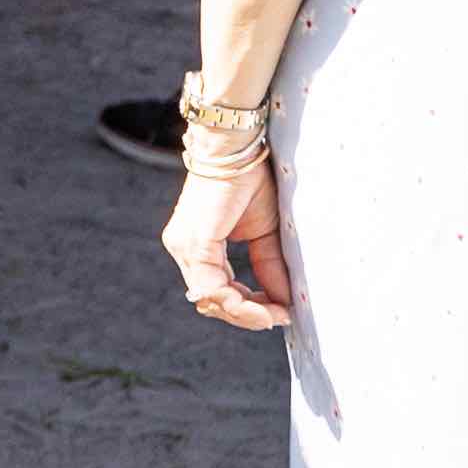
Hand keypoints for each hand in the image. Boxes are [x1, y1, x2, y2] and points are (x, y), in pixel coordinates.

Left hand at [166, 153, 290, 330]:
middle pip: (213, 303)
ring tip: (276, 313)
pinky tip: (265, 307)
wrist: (237, 150)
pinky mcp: (193, 242)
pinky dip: (240, 303)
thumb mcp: (265, 235)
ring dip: (247, 314)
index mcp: (198, 248)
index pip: (218, 294)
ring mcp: (184, 246)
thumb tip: (284, 303)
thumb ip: (269, 268)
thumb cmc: (250, 183)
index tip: (280, 313)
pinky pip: (211, 287)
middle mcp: (184, 249)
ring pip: (211, 300)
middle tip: (280, 316)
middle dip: (249, 317)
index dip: (250, 310)